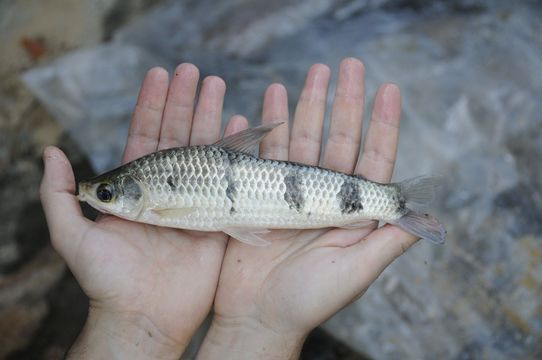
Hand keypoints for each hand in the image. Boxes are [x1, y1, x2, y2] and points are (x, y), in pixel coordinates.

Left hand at [40, 64, 229, 358]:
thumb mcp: (73, 236)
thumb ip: (59, 194)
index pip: (144, 134)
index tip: (161, 73)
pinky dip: (237, 152)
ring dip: (212, 117)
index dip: (152, 104)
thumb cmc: (107, 279)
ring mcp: (194, 200)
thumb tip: (48, 151)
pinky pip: (229, 180)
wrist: (145, 316)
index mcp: (135, 186)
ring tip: (220, 88)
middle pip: (178, 135)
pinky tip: (243, 127)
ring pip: (205, 151)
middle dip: (185, 101)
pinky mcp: (217, 218)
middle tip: (194, 71)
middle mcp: (166, 187)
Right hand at [197, 58, 418, 358]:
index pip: (373, 160)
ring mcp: (291, 194)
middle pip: (338, 140)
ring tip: (307, 74)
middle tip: (344, 65)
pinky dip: (263, 130)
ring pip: (300, 141)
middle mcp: (324, 197)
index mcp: (352, 212)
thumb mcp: (355, 272)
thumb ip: (387, 242)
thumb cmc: (309, 301)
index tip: (387, 89)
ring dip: (303, 107)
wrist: (256, 316)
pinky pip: (262, 156)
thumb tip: (426, 218)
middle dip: (342, 103)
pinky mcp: (258, 196)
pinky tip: (265, 104)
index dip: (382, 125)